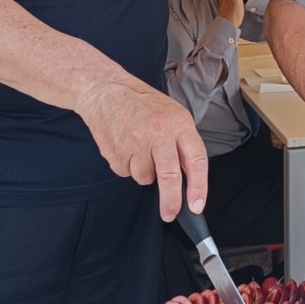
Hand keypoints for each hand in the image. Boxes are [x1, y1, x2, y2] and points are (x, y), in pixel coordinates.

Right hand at [75, 78, 208, 221]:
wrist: (105, 90)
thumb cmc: (142, 103)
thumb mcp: (172, 114)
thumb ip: (183, 142)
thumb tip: (190, 177)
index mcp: (179, 123)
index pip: (196, 160)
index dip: (199, 187)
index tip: (196, 206)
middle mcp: (159, 132)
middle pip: (170, 177)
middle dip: (171, 202)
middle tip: (170, 213)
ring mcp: (136, 143)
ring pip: (145, 178)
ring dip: (144, 172)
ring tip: (138, 146)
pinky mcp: (116, 152)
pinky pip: (126, 173)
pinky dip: (127, 165)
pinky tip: (124, 145)